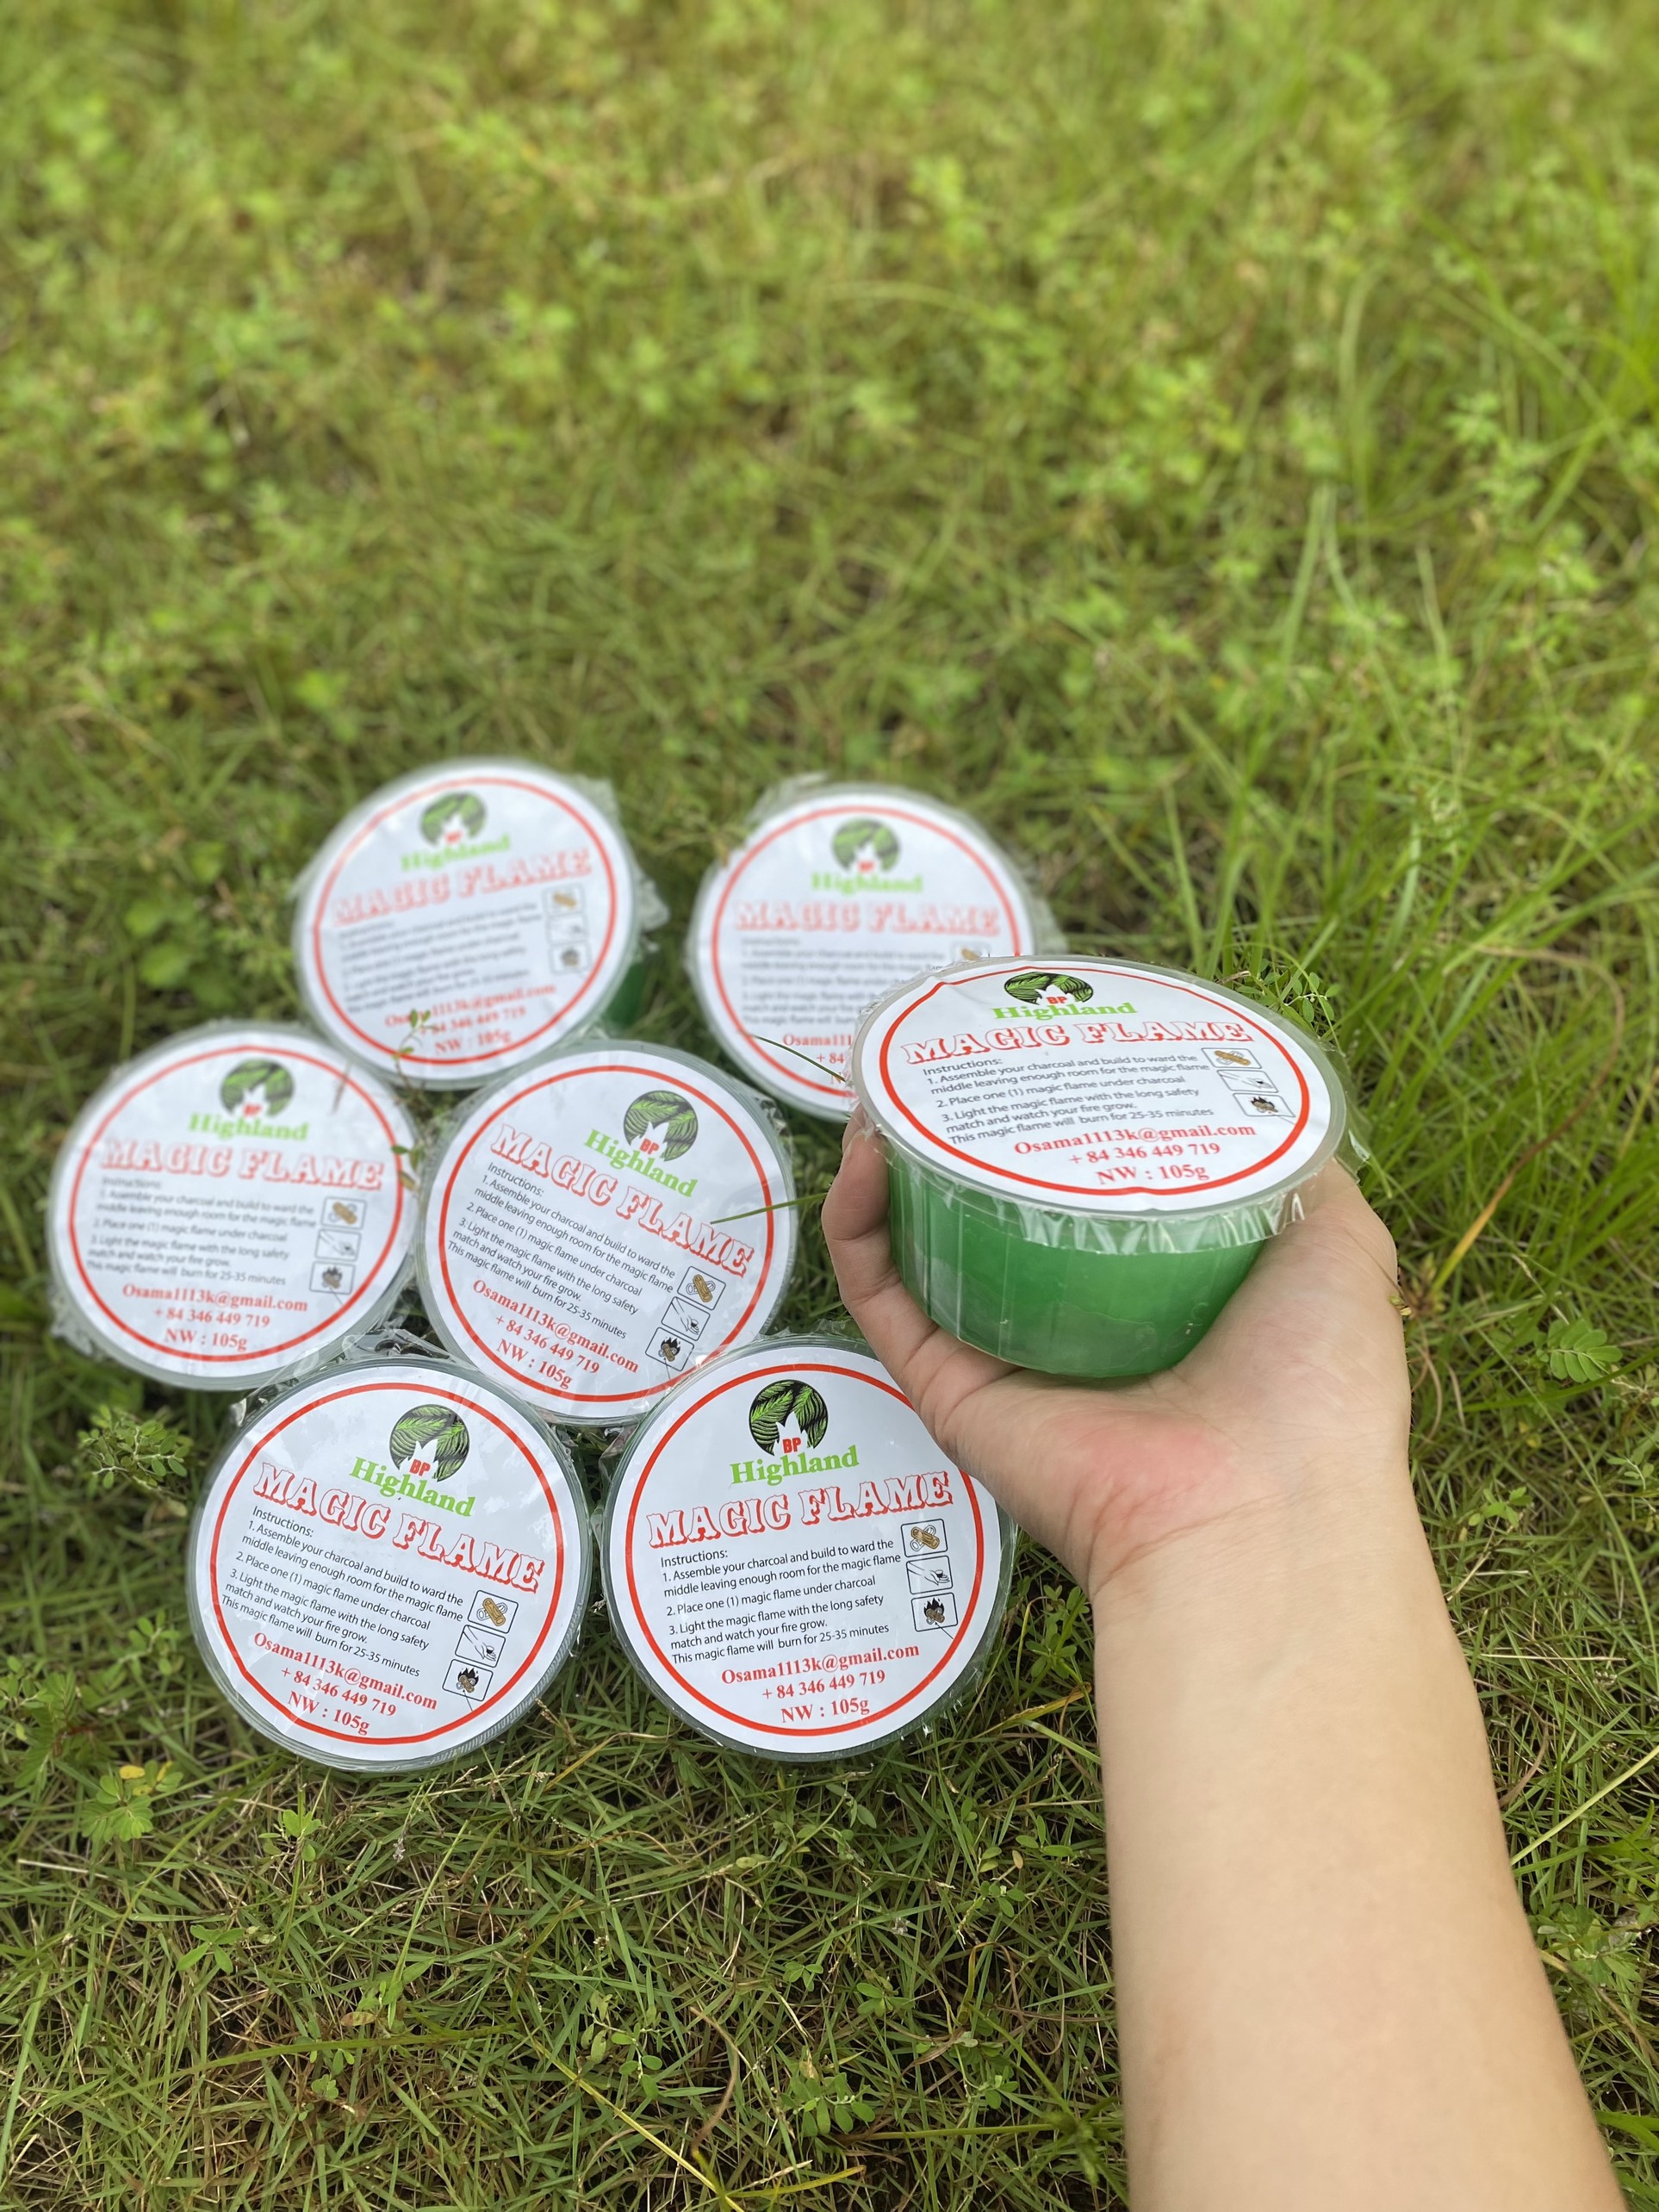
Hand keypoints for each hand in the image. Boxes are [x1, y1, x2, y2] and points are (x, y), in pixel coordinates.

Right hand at [821, 1110, 1409, 1598]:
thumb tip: (1268, 1096)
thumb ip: (1302, 1171)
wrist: (1259, 1507)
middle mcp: (1073, 1321)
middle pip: (991, 1208)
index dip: (1056, 1114)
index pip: (1085, 1189)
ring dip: (889, 1159)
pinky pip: (880, 1294)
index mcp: (1157, 1290)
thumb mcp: (1339, 1245)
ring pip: (919, 1242)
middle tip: (943, 1052)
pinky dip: (855, 1223)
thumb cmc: (1316, 1384)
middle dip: (959, 1128)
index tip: (1037, 1043)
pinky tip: (863, 1151)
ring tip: (886, 1083)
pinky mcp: (947, 1387)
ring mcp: (1005, 1354)